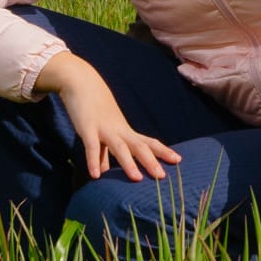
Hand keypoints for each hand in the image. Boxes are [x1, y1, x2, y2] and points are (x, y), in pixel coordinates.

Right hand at [34, 52, 182, 182]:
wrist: (81, 81)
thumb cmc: (93, 108)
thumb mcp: (100, 133)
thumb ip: (102, 153)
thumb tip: (102, 172)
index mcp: (125, 130)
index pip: (148, 142)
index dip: (162, 151)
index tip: (178, 161)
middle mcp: (119, 129)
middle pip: (139, 146)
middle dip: (151, 161)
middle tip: (162, 176)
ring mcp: (104, 128)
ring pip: (119, 147)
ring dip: (128, 163)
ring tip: (137, 179)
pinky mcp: (87, 127)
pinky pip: (91, 146)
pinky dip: (93, 160)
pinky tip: (96, 175)